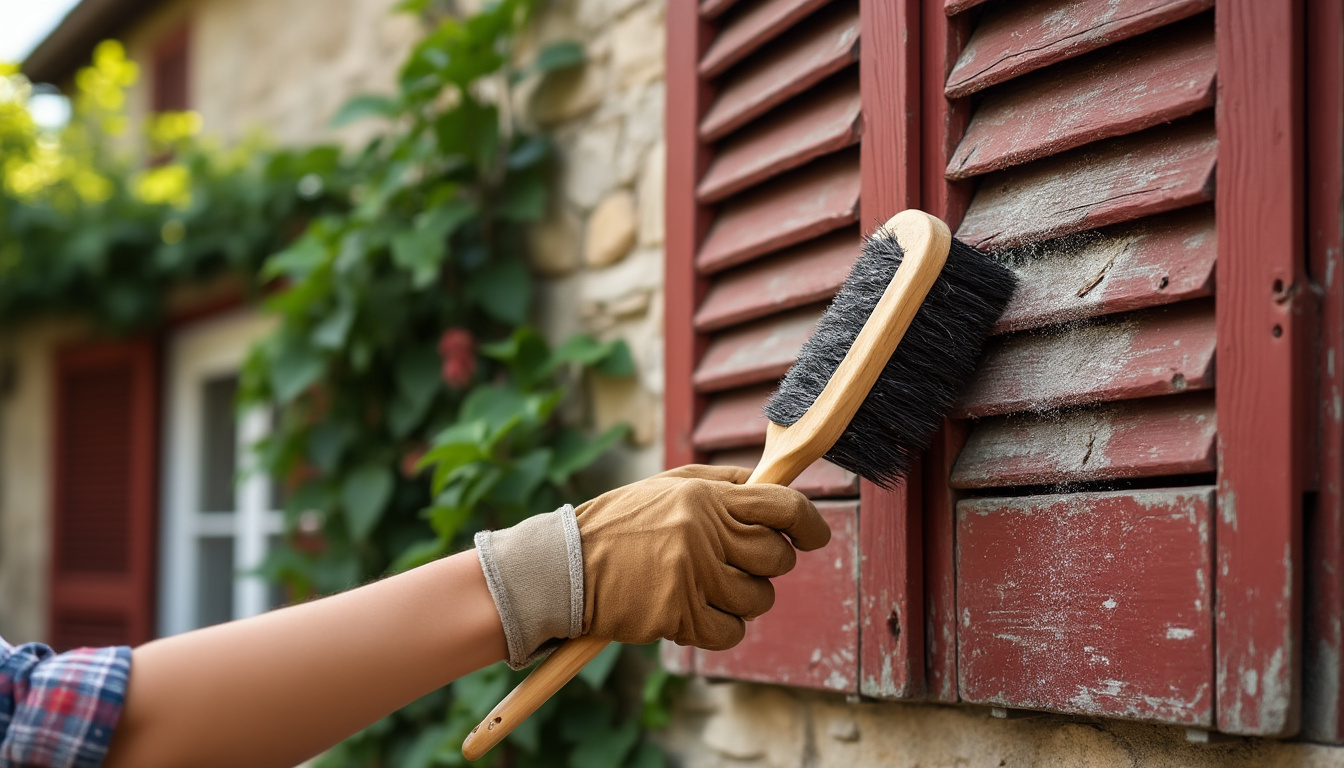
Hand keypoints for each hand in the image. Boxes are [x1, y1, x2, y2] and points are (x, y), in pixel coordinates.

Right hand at [576, 464, 828, 649]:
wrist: (566, 567)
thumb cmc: (621, 525)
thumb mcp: (670, 485)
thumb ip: (724, 483)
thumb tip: (774, 485)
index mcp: (705, 496)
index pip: (783, 505)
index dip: (810, 522)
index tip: (815, 536)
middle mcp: (703, 532)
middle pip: (778, 557)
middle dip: (768, 565)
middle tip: (737, 564)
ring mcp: (692, 575)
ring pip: (758, 598)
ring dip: (743, 599)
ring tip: (708, 588)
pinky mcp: (678, 615)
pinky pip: (731, 631)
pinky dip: (720, 628)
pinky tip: (693, 612)